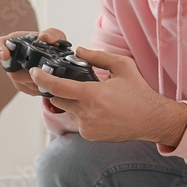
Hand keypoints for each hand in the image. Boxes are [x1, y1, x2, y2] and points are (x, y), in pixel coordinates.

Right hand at [0, 28, 67, 97]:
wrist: (60, 57)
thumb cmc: (53, 44)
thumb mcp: (56, 36)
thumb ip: (52, 34)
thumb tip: (44, 36)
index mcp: (16, 42)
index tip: (5, 55)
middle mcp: (12, 58)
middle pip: (11, 70)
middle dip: (28, 73)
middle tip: (45, 72)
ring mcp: (16, 72)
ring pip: (19, 82)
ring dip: (35, 81)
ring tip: (50, 77)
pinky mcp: (22, 84)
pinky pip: (26, 89)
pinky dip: (38, 88)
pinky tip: (48, 84)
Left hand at [30, 47, 186, 147]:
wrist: (151, 119)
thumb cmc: (138, 92)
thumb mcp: (123, 67)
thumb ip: (98, 56)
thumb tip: (78, 51)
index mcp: (92, 94)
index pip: (56, 87)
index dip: (41, 78)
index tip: (35, 72)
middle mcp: (86, 112)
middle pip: (56, 99)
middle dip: (58, 90)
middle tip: (69, 83)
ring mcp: (87, 126)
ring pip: (67, 110)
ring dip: (73, 102)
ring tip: (94, 99)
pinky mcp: (89, 135)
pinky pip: (77, 121)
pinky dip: (83, 114)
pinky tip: (100, 111)